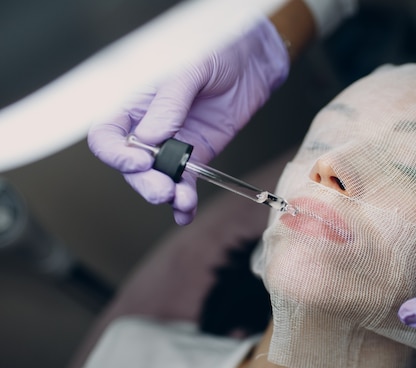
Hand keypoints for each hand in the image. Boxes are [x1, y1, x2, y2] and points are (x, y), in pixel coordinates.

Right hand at [88, 17, 288, 224]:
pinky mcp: (197, 155)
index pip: (107, 135)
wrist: (252, 62)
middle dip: (144, 181)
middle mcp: (149, 126)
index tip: (140, 160)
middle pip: (131, 164)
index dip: (116, 153)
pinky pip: (185, 182)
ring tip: (182, 202)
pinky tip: (186, 211)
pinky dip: (185, 200)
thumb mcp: (190, 69)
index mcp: (135, 102)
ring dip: (166, 194)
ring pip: (157, 178)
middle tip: (164, 190)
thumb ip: (169, 103)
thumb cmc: (217, 52)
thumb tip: (151, 137)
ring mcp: (173, 143)